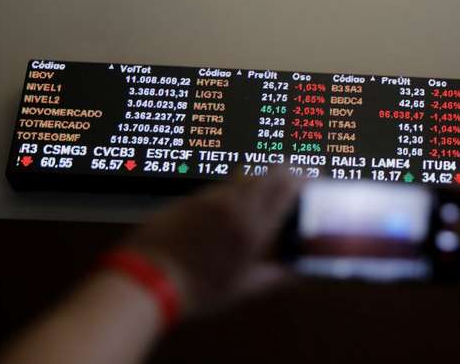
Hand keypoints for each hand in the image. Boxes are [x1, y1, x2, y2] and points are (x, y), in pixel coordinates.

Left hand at [124, 166, 301, 315]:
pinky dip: (231, 194)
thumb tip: (298, 273)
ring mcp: (210, 198)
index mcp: (253, 227)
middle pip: (269, 172)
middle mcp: (234, 205)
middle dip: (286, 170)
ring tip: (261, 195)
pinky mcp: (189, 199)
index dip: (304, 177)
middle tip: (294, 176)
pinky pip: (219, 189)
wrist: (146, 280)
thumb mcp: (243, 288)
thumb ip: (276, 277)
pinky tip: (227, 211)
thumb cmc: (196, 289)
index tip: (313, 176)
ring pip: (243, 177)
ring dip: (258, 181)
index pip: (287, 187)